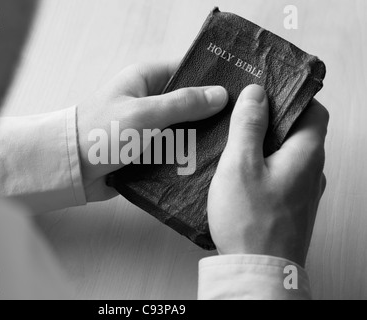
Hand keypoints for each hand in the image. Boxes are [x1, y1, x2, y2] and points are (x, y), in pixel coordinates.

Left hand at [77, 61, 228, 200]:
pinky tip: (210, 161)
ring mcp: (149, 127)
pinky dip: (187, 155)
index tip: (241, 87)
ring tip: (233, 144)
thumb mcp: (145, 113)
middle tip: (243, 121)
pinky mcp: (147, 150)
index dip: (212, 78)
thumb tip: (220, 94)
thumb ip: (183, 104)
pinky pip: (173, 149)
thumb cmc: (102, 132)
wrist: (71, 169)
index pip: (186, 71)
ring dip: (200, 137)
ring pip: (184, 128)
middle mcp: (149, 100)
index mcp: (145, 80)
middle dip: (211, 113)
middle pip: (189, 102)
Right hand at [207, 85, 328, 266]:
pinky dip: (264, 168)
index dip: (292, 97)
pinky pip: (281, 177)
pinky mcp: (290, 208)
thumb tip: (256, 94)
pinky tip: (240, 175)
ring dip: (265, 146)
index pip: (314, 111)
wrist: (256, 271)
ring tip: (235, 145)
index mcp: (306, 154)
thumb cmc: (250, 221)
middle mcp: (312, 172)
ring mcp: (303, 192)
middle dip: (272, 121)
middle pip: (299, 133)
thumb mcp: (240, 164)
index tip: (267, 93)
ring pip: (288, 156)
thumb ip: (248, 125)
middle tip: (242, 117)